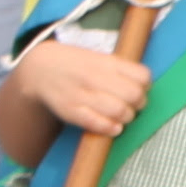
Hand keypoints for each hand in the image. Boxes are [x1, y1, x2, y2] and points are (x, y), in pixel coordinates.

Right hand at [7, 27, 148, 136]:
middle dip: (138, 105)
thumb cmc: (76, 65)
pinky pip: (97, 123)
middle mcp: (94, 77)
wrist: (39, 69)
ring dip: (126, 118)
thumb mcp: (99, 58)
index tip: (139, 90)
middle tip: (132, 106)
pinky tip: (113, 127)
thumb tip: (145, 86)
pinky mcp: (70, 110)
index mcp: (106, 62)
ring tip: (121, 117)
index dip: (145, 87)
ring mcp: (82, 94)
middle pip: (134, 95)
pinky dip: (110, 128)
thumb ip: (122, 70)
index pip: (142, 76)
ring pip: (119, 111)